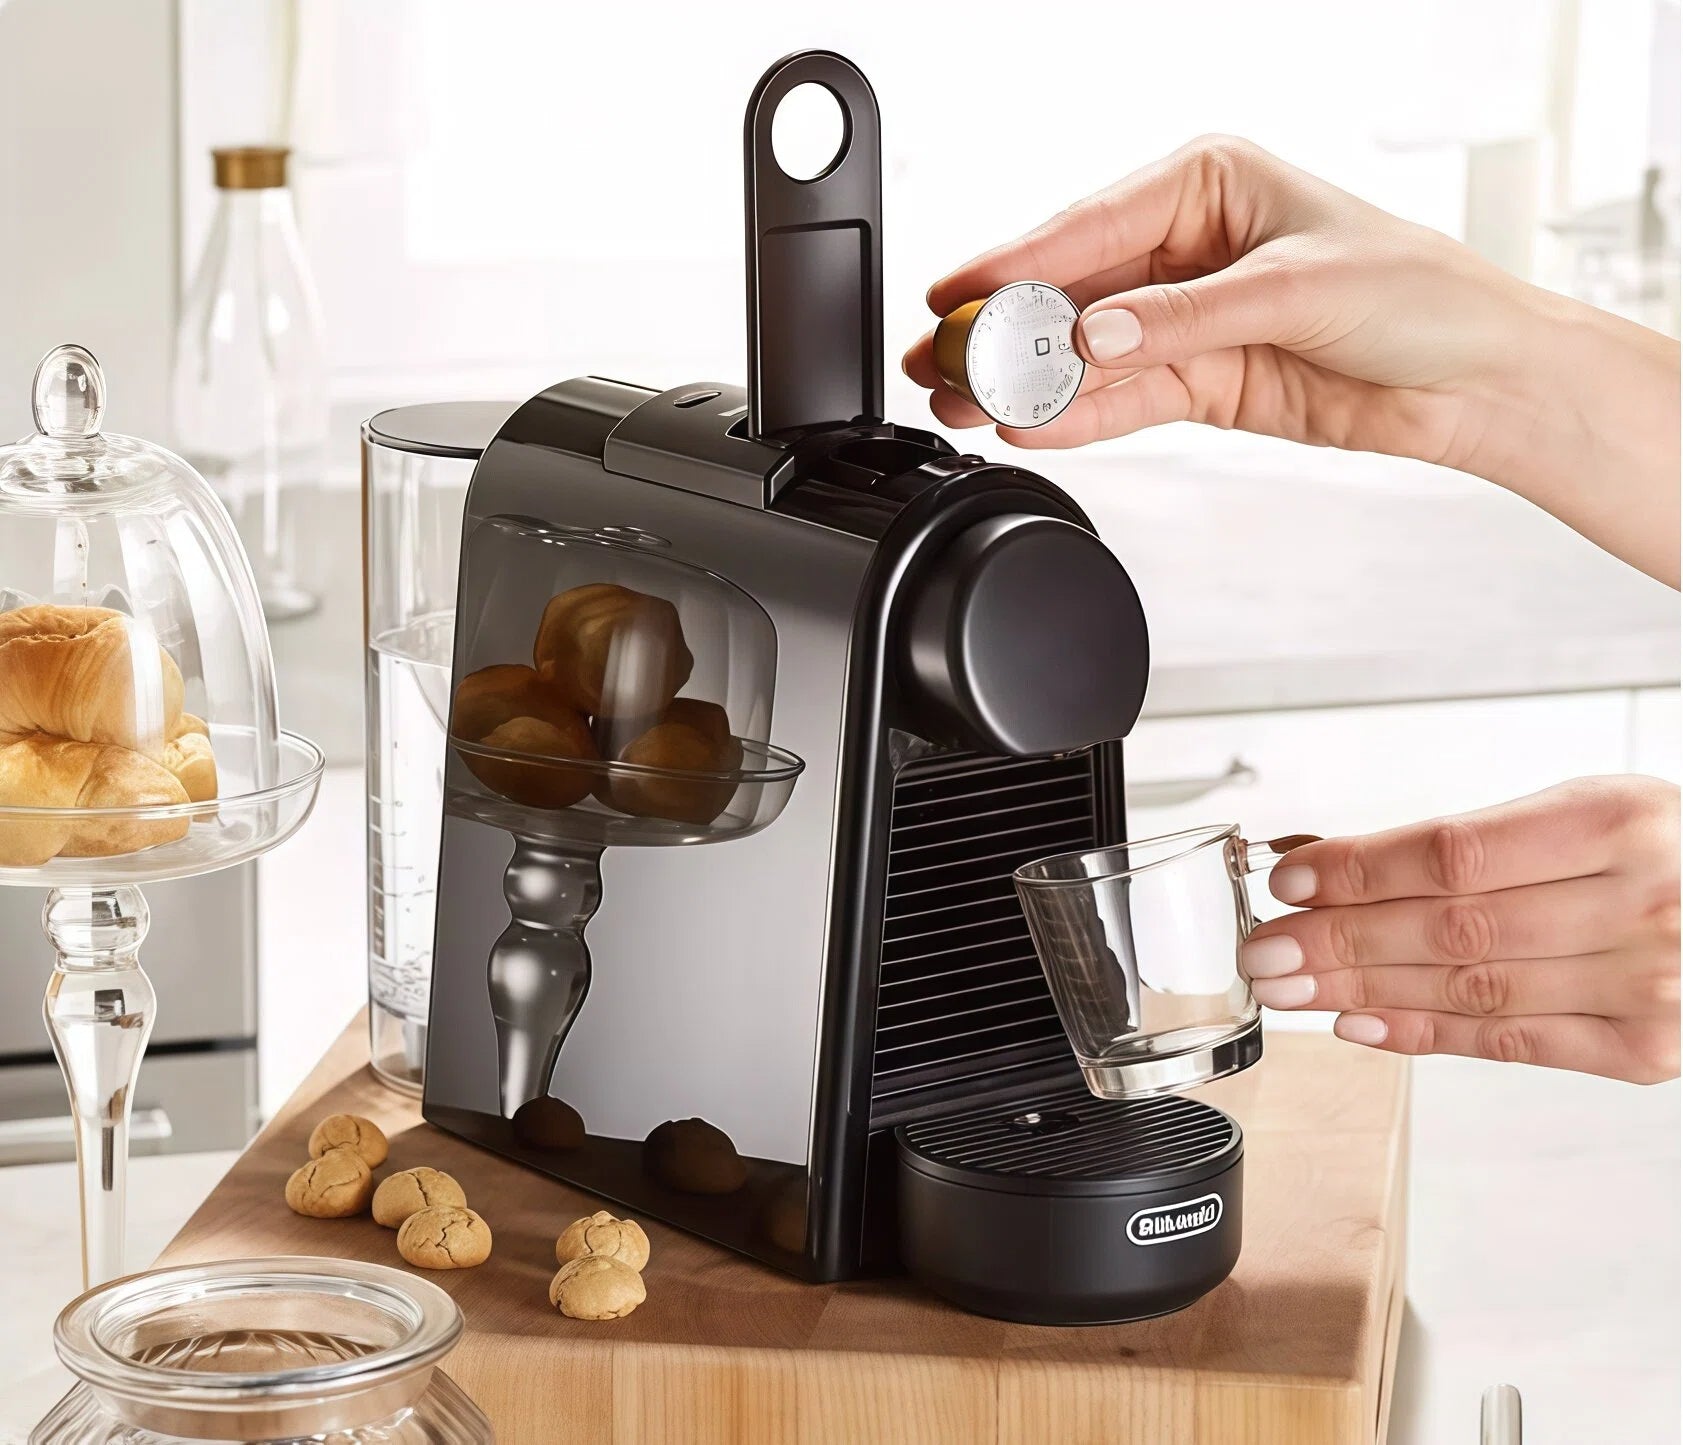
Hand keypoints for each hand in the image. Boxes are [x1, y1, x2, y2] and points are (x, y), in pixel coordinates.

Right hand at [903, 136, 1680, 585]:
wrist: (1479, 382)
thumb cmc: (1421, 296)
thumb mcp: (1297, 287)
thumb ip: (1185, 319)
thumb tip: (1093, 337)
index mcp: (1208, 185)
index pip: (1092, 226)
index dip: (1017, 264)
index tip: (957, 298)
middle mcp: (1187, 249)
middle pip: (1072, 293)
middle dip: (1005, 331)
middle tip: (940, 362)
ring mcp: (1187, 321)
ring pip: (1086, 354)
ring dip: (1027, 383)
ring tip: (966, 406)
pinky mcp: (1200, 383)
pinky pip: (1123, 402)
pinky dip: (1080, 418)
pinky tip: (1032, 428)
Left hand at [1241, 776, 1679, 1083]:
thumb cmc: (1667, 853)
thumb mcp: (1591, 810)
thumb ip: (1479, 842)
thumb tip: (1339, 866)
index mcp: (1615, 823)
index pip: (1454, 855)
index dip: (1360, 870)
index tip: (1292, 880)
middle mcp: (1636, 905)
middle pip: (1450, 928)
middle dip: (1339, 941)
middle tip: (1266, 949)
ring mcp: (1645, 986)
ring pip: (1469, 990)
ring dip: (1361, 992)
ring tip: (1292, 986)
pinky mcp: (1643, 1049)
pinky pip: (1509, 1044)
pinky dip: (1424, 1035)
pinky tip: (1360, 1025)